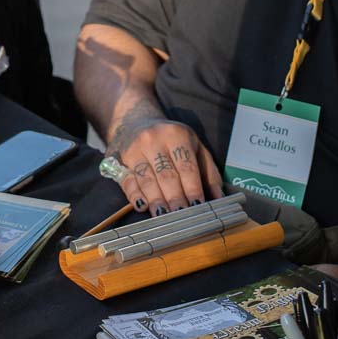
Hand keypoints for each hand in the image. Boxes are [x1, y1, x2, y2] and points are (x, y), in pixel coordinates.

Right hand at [107, 107, 223, 214]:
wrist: (134, 121)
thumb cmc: (171, 140)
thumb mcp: (194, 146)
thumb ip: (208, 172)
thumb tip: (219, 199)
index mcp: (177, 135)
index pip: (187, 167)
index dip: (192, 189)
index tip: (198, 207)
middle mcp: (154, 140)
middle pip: (166, 175)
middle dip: (175, 198)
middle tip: (182, 216)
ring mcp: (134, 149)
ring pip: (146, 180)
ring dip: (157, 201)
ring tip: (165, 217)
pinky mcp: (118, 160)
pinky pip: (127, 181)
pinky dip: (135, 195)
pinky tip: (143, 207)